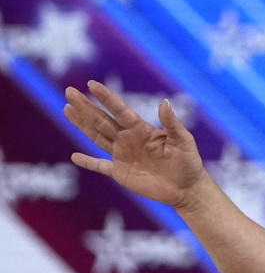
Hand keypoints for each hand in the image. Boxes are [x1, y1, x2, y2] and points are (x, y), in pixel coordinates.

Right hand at [64, 80, 206, 208]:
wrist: (187, 188)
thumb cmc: (189, 162)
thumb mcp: (184, 140)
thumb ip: (172, 123)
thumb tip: (164, 102)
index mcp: (142, 129)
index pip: (120, 110)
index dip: (106, 98)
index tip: (91, 84)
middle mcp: (129, 139)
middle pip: (102, 120)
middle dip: (85, 106)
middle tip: (69, 91)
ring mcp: (123, 155)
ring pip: (97, 137)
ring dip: (81, 124)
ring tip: (67, 109)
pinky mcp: (120, 173)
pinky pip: (100, 166)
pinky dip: (88, 162)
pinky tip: (74, 156)